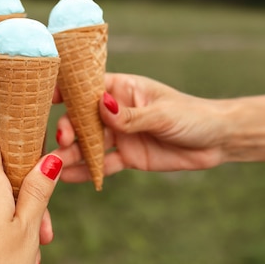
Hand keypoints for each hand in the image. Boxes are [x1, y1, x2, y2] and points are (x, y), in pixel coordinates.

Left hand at [0, 88, 56, 246]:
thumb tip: (50, 157)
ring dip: (18, 216)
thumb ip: (37, 191)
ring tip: (34, 248)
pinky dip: (4, 229)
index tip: (33, 155)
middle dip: (26, 192)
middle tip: (44, 227)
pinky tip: (16, 255)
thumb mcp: (26, 230)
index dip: (9, 140)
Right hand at [53, 73, 228, 182]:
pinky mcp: (128, 157)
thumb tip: (101, 105)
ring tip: (53, 165)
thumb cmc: (191, 115)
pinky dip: (87, 171)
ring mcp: (121, 135)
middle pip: (84, 118)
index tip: (48, 98)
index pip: (88, 86)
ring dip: (72, 153)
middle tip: (62, 140)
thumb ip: (131, 115)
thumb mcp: (162, 114)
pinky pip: (103, 164)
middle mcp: (116, 111)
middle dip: (69, 128)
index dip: (67, 90)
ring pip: (90, 143)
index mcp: (123, 89)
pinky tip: (68, 178)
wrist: (216, 141)